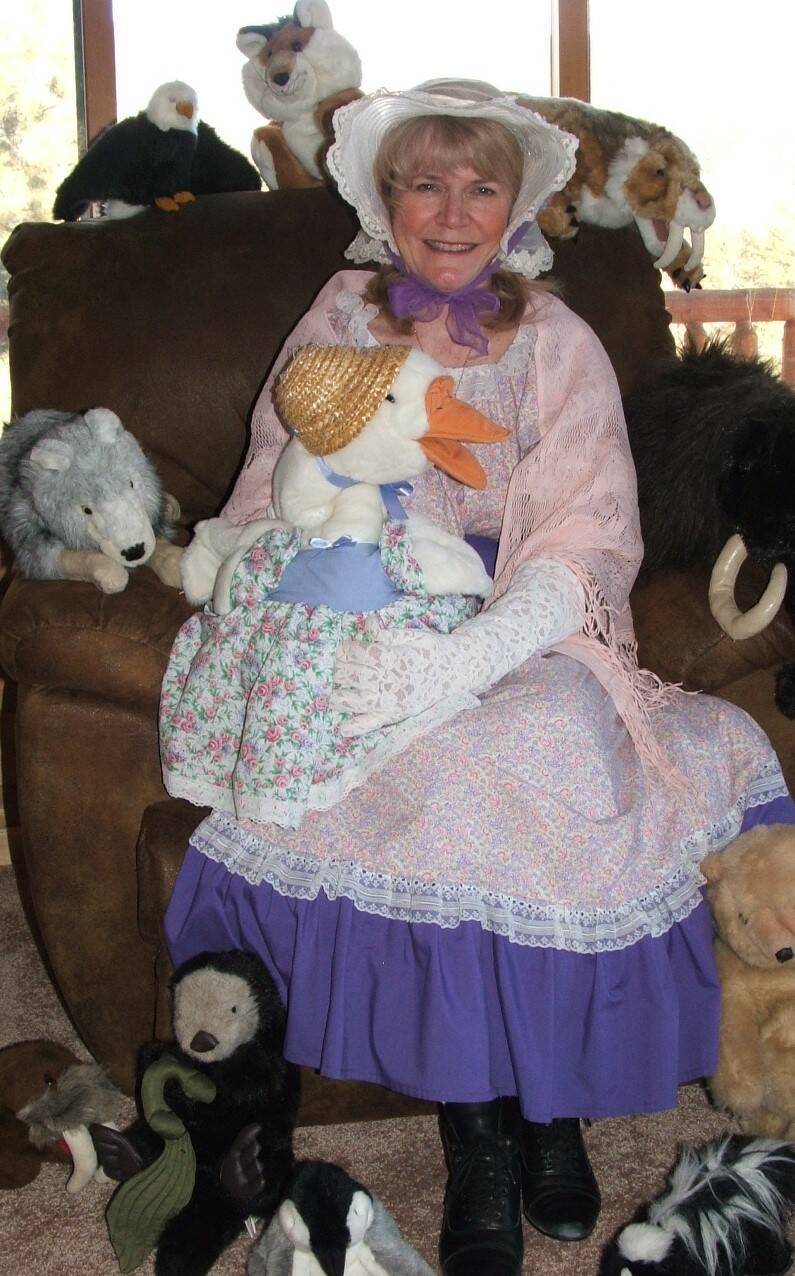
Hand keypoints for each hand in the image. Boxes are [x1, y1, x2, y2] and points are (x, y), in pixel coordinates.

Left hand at [331, 627, 455, 734]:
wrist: (457, 671)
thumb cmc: (432, 650)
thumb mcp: (413, 636)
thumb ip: (388, 633)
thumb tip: (368, 623)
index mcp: (391, 659)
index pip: (358, 653)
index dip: (344, 648)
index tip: (338, 646)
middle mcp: (387, 682)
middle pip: (352, 675)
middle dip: (336, 669)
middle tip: (328, 665)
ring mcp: (390, 702)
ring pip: (355, 700)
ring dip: (337, 695)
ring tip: (326, 691)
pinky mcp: (395, 715)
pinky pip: (372, 724)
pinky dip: (357, 728)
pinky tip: (342, 729)